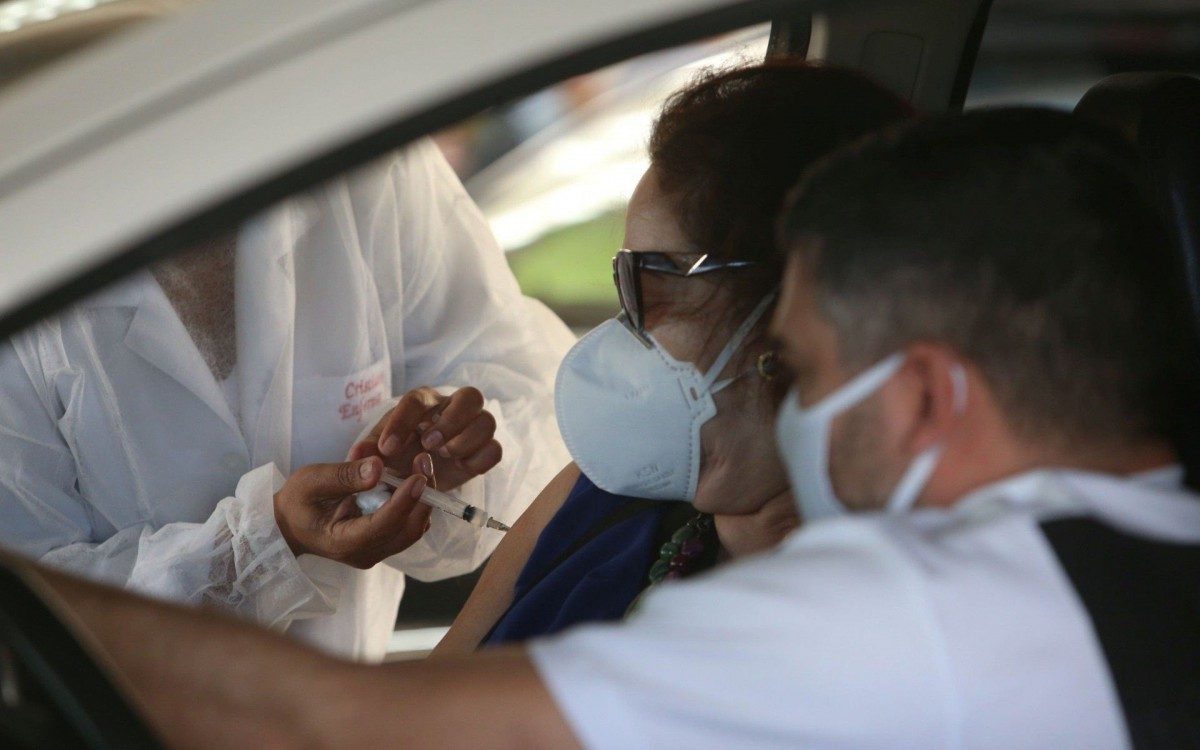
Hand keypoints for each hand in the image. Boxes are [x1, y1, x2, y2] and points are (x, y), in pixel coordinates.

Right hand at [273, 455, 432, 567]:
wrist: (290, 524)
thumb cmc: (297, 502)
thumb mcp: (311, 481)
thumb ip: (344, 476)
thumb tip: (378, 467)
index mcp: (345, 542)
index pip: (384, 525)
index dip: (405, 501)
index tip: (419, 476)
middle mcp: (366, 553)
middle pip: (408, 530)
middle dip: (422, 496)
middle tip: (424, 461)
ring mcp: (376, 551)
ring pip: (413, 528)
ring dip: (422, 497)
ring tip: (420, 464)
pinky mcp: (382, 543)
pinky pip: (407, 524)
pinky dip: (414, 502)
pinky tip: (409, 477)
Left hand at [351, 386, 501, 491]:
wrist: (412, 476)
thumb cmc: (395, 455)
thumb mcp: (376, 452)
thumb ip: (367, 452)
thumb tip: (358, 455)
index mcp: (423, 403)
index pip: (418, 399)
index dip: (403, 422)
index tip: (387, 449)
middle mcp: (452, 409)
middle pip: (470, 396)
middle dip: (451, 421)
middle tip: (429, 444)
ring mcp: (472, 430)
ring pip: (487, 422)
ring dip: (465, 440)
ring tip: (443, 456)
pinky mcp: (483, 453)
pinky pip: (495, 450)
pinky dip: (479, 459)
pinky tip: (460, 467)